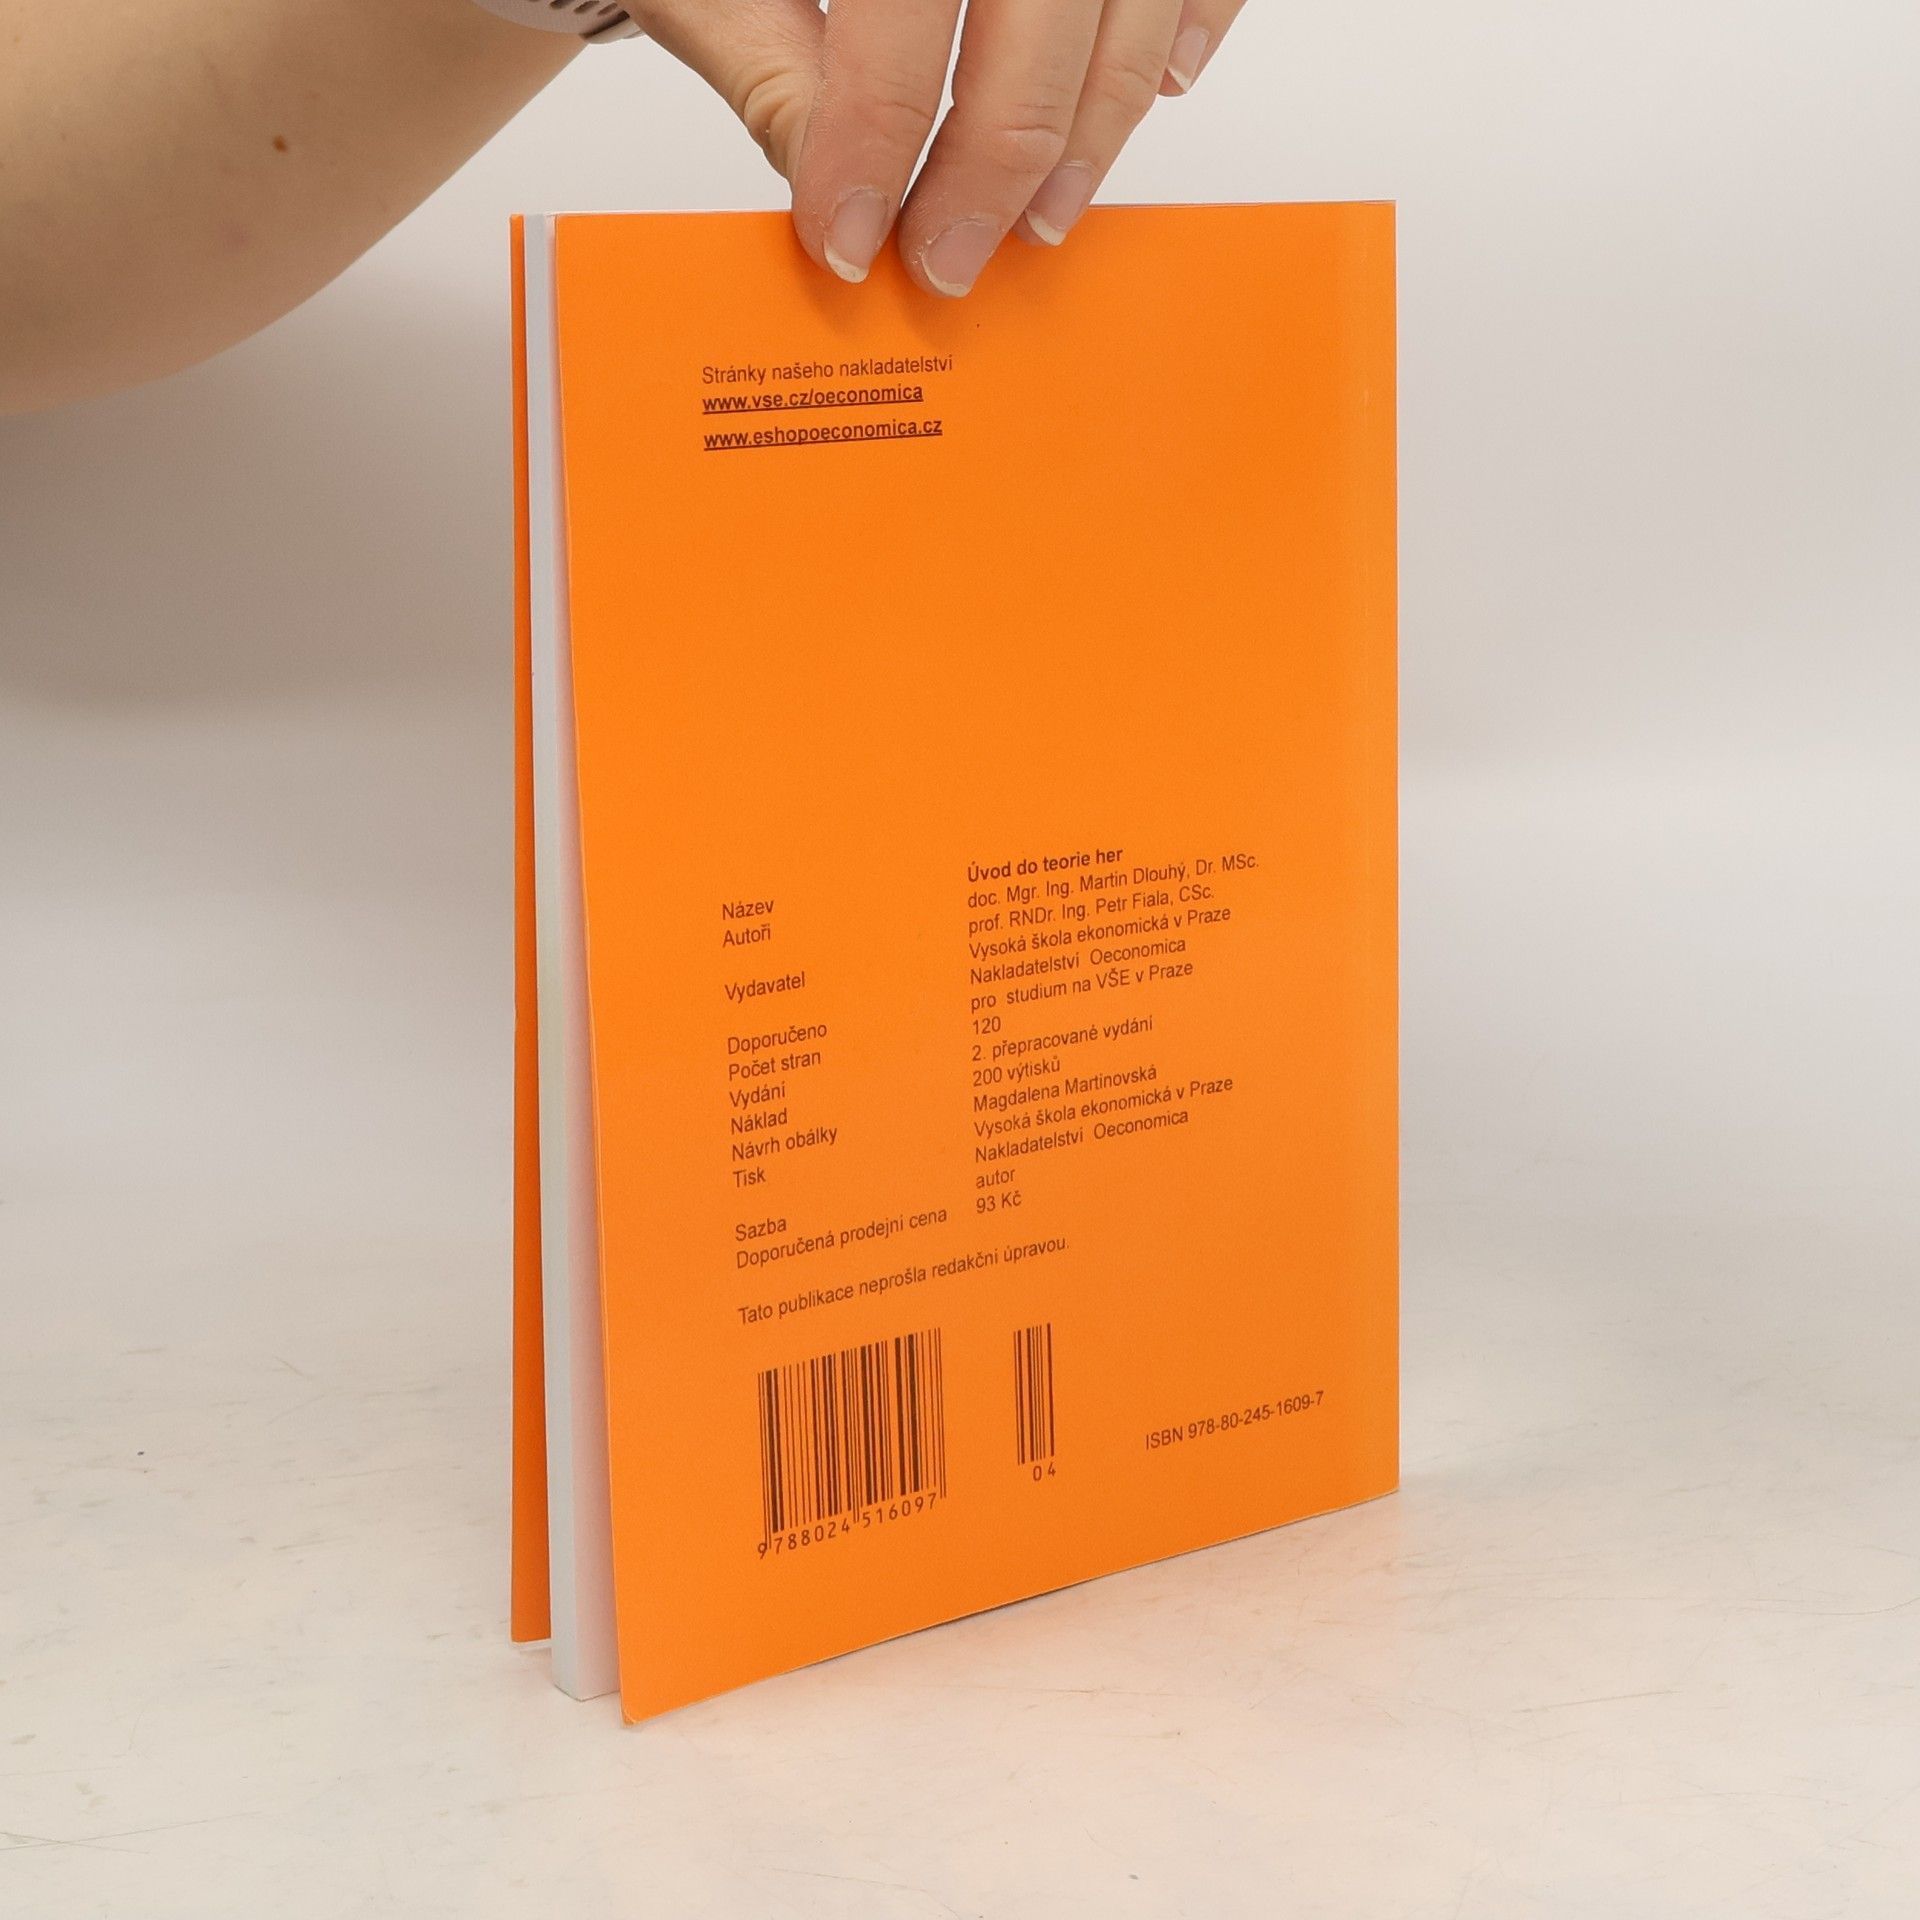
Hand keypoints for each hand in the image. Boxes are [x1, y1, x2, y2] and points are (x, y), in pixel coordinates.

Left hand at [633, 0, 1244, 295]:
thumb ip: (772, 57)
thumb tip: (828, 188)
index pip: (902, 18)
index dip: (874, 144)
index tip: (849, 239)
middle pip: (1040, 18)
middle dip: (993, 165)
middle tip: (949, 256)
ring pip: (1134, 6)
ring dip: (1094, 131)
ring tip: (1039, 217)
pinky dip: (1184, 30)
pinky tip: (1147, 95)